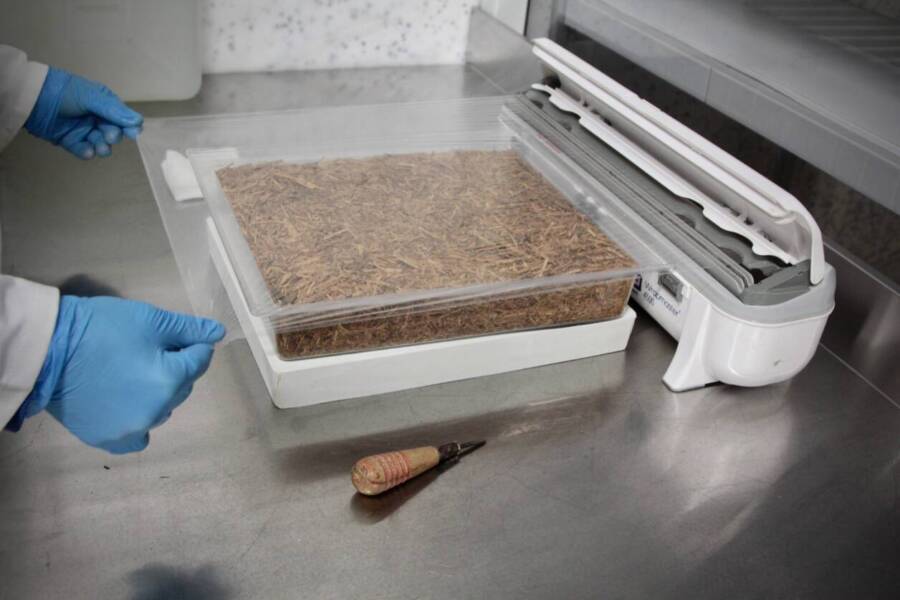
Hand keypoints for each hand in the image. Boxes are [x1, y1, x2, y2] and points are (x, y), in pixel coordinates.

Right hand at [19, 296, 224, 453]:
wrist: (48, 350)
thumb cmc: (102, 329)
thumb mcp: (151, 320)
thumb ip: (189, 329)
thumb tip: (217, 334)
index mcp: (170, 381)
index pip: (200, 361)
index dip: (193, 345)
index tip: (177, 336)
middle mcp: (157, 411)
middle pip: (182, 386)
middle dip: (174, 367)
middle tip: (148, 350)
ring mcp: (132, 428)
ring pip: (162, 408)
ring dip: (158, 393)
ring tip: (132, 372)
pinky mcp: (109, 438)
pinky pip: (138, 436)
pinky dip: (140, 421)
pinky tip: (131, 404)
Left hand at [24, 67, 142, 158]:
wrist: (32, 97)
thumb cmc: (64, 92)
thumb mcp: (91, 97)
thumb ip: (114, 111)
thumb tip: (139, 121)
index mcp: (103, 103)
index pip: (122, 118)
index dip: (129, 126)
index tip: (133, 134)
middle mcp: (96, 117)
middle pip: (113, 132)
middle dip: (113, 136)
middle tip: (109, 137)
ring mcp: (84, 130)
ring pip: (100, 144)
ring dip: (102, 147)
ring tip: (98, 147)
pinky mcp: (71, 141)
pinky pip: (84, 150)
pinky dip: (87, 152)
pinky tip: (88, 152)